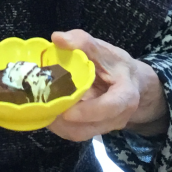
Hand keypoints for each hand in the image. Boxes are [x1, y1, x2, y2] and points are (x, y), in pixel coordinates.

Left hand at [46, 29, 166, 141]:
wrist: (131, 82)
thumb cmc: (115, 64)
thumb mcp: (102, 49)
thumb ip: (82, 42)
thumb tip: (57, 38)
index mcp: (125, 95)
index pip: (110, 107)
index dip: (88, 112)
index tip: (66, 111)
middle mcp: (118, 116)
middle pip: (91, 127)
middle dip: (65, 122)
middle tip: (42, 107)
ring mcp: (106, 125)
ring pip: (81, 134)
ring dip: (59, 126)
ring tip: (41, 109)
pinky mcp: (95, 128)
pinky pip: (76, 132)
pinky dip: (60, 126)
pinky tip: (47, 112)